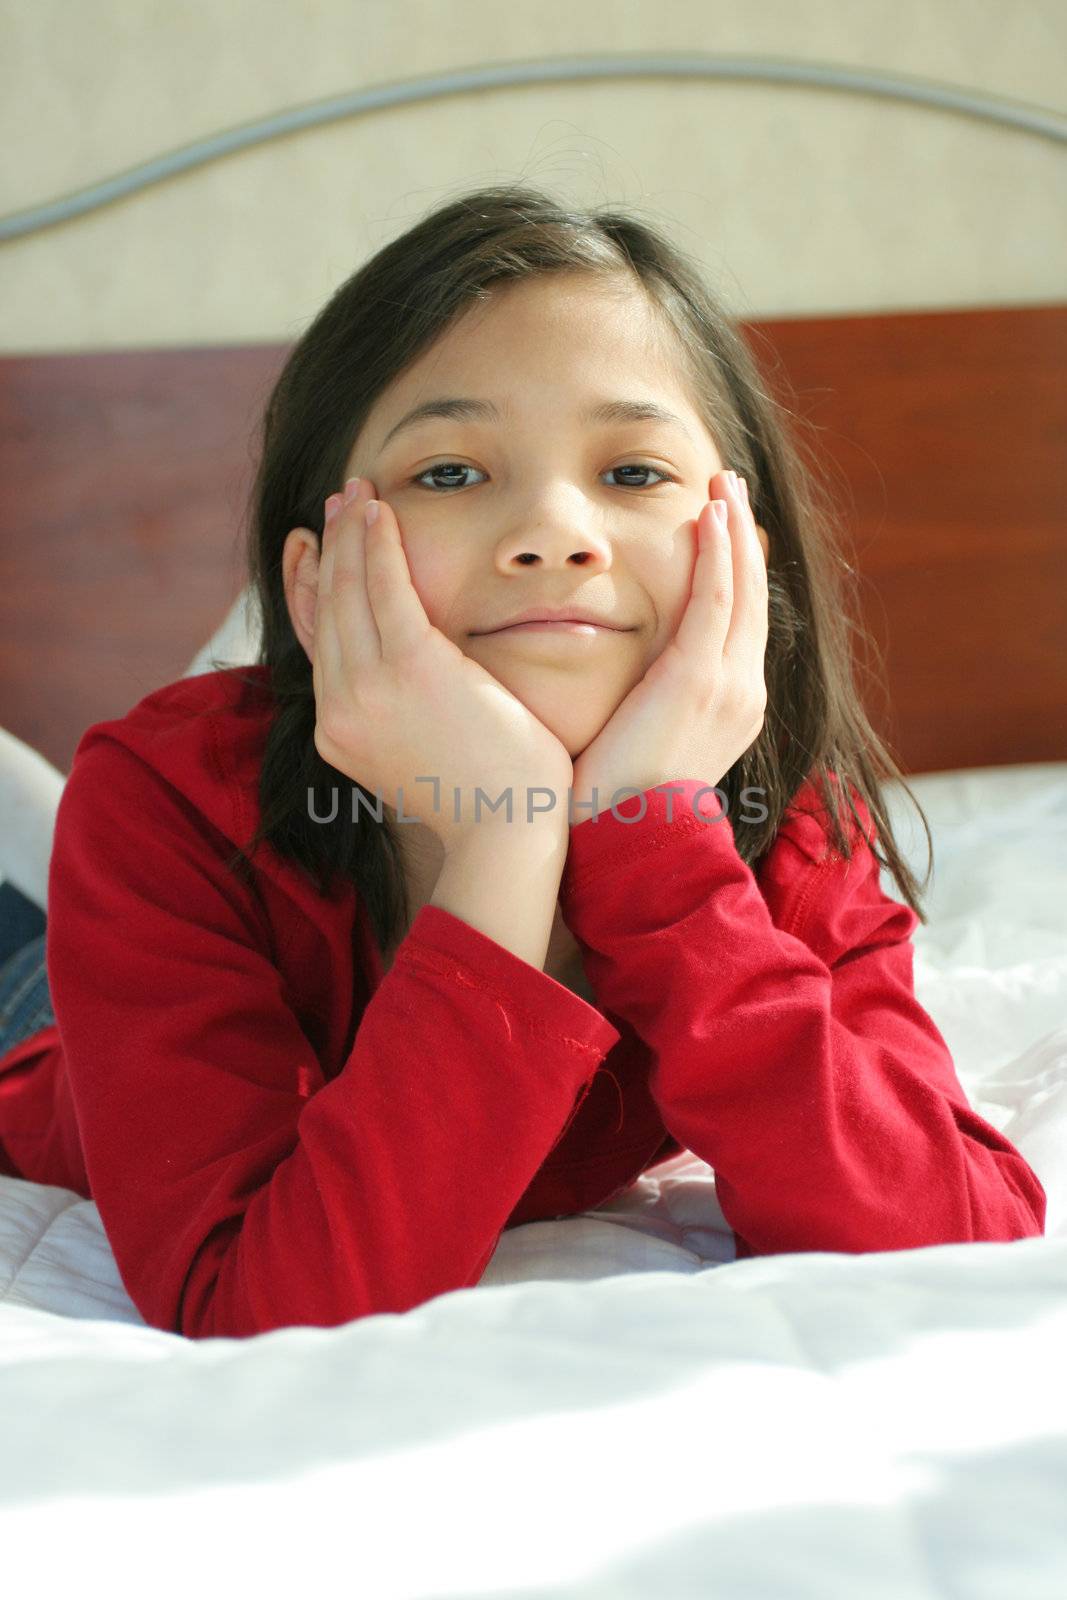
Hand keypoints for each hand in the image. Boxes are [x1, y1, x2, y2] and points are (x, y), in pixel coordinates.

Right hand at [311, 478, 573, 854]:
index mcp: (340, 733)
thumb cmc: (482, 800)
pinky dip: (378, 544)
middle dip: (329, 549)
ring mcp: (368, 688)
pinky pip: (386, 588)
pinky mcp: (410, 668)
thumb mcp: (422, 757)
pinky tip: (380, 511)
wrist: (506, 834)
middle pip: (324, 610)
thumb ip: (400, 719)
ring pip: (348, 592)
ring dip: (351, 534)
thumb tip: (407, 694)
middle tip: (336, 505)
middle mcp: (339, 710)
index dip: (309, 589)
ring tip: (357, 493)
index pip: (316, 645)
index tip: (311, 551)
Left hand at [569, 469, 769, 821]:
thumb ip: (646, 706)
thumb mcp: (645, 745)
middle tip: (730, 486)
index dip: (736, 571)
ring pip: (740, 590)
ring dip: (732, 530)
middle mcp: (743, 693)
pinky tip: (709, 515)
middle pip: (751, 598)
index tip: (723, 529)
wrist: (628, 845)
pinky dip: (717, 554)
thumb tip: (623, 687)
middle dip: (742, 538)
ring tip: (723, 482)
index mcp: (733, 708)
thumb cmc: (620, 806)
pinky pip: (715, 601)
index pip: (739, 625)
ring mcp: (728, 686)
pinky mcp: (697, 680)